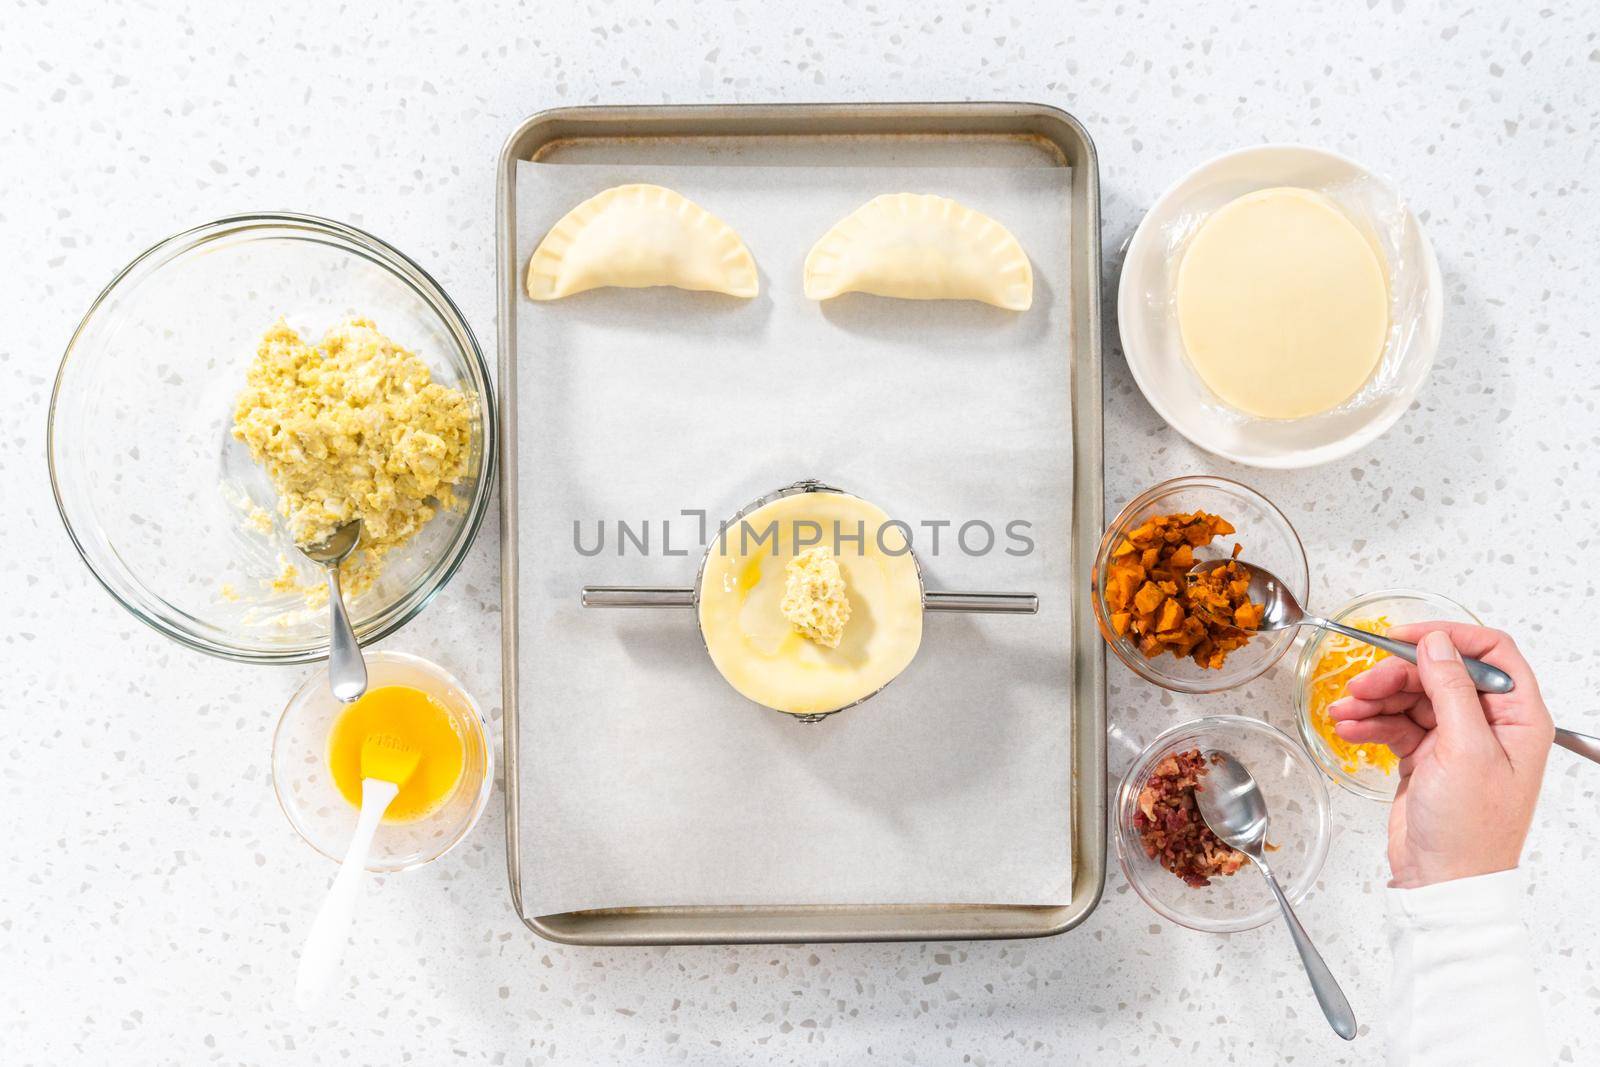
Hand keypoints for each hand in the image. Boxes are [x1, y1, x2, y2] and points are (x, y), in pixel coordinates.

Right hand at [1327, 623, 1553, 888]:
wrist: (1444, 881)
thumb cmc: (1470, 832)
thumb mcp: (1464, 750)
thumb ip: (1451, 690)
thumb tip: (1439, 644)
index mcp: (1517, 718)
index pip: (1490, 653)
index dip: (1448, 637)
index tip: (1406, 637)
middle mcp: (1490, 725)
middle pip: (1439, 673)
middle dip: (1397, 675)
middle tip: (1362, 684)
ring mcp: (1456, 741)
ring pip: (1411, 697)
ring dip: (1375, 699)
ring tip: (1347, 711)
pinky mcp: (1427, 757)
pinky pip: (1395, 724)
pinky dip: (1370, 723)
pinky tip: (1351, 729)